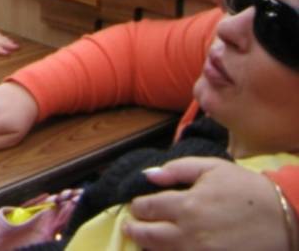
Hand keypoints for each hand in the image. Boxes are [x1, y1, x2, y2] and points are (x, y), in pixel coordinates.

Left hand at [123, 157, 288, 249]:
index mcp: (187, 205)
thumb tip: (148, 175)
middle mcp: (188, 234)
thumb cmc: (246, 189)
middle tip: (129, 226)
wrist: (281, 218)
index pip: (149, 208)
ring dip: (149, 246)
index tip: (134, 206)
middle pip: (150, 236)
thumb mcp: (212, 168)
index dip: (138, 207)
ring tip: (142, 240)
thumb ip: (177, 170)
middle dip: (135, 230)